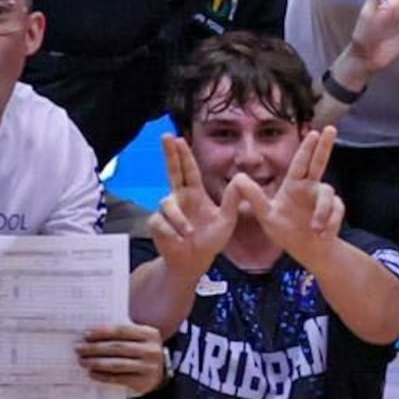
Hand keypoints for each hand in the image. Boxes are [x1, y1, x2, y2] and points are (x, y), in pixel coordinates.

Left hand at [75, 321, 168, 396]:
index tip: (86, 334)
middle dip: (95, 348)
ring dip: (96, 362)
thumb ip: (122, 335)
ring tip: (82, 361)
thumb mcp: (139, 340)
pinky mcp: (143, 382)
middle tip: (79, 349)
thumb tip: (92, 335)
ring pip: (117, 364)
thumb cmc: (141, 352)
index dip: (103, 332)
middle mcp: (151, 349)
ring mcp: (148, 367)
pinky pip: (118, 378)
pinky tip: (92, 373)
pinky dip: (103, 376)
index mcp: (149, 334)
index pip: (122, 330)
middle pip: (118, 347)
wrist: (159, 373)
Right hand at [152, 133, 243, 270]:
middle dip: (169, 154)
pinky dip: (173, 232)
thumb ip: (232, 200)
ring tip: (190, 233)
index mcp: (195, 193)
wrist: (195, 262)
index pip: (189, 170)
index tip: (178, 138)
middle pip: (171, 171)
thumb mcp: (227, 219)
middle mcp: (179, 198)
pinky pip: (162, 223)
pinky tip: (180, 240)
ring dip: (179, 219)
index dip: (184, 154)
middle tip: (166, 136)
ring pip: (167, 203)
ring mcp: (167, 211)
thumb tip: (241, 178)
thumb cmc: (210, 239)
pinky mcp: (157, 225)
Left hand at [250, 125, 344, 266]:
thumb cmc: (285, 231)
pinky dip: (330, 223)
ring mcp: (323, 199)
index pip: (300, 163)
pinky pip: (335, 212)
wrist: (306, 250)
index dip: (307, 148)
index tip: (313, 131)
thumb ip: (254, 197)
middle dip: (325, 146)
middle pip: (319, 163)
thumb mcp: (266, 215)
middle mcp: (310, 188)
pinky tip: (322, 234)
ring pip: (327, 194)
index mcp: (294, 185)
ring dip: (323, 210)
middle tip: (330, 128)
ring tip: (316, 229)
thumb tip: (237, 177)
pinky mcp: (334, 212)